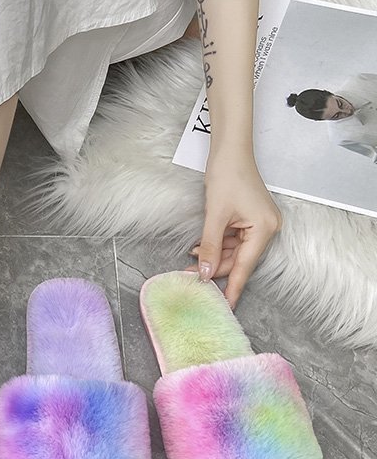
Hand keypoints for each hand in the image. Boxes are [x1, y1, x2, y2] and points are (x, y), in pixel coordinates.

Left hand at [191, 154, 281, 308]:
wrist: (230, 152)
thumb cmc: (228, 176)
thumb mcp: (215, 216)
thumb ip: (210, 246)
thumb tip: (205, 272)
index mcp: (264, 230)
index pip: (244, 267)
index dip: (233, 287)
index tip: (226, 306)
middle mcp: (267, 229)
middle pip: (238, 260)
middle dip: (214, 267)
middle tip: (191, 276)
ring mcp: (259, 224)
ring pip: (234, 251)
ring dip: (213, 255)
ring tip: (192, 260)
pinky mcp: (251, 219)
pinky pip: (233, 240)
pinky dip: (217, 244)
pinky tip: (201, 247)